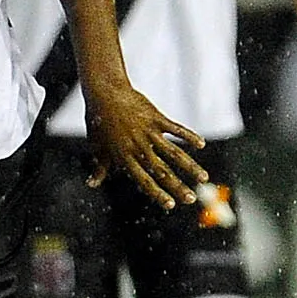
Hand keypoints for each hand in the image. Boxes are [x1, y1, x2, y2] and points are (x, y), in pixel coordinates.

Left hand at [82, 74, 208, 208]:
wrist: (104, 92)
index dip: (157, 194)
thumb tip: (92, 184)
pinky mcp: (156, 118)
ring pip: (173, 153)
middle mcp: (138, 147)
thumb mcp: (96, 146)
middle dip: (178, 187)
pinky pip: (176, 129)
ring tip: (204, 178)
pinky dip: (189, 136)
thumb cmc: (98, 121)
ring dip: (190, 167)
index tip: (171, 205)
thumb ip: (99, 167)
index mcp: (124, 157)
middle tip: (191, 199)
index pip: (143, 180)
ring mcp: (148, 132)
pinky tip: (201, 145)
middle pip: (162, 171)